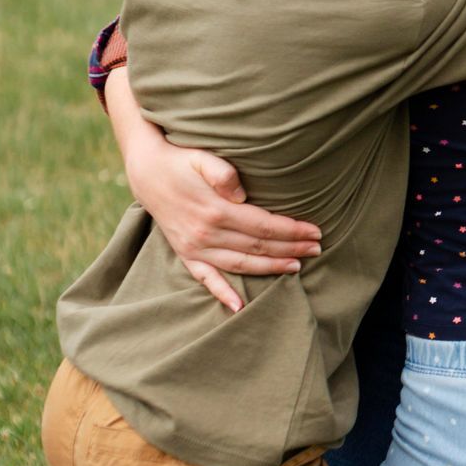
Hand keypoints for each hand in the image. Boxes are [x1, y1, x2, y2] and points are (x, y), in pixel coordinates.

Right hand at [124, 134, 320, 312]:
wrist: (148, 171)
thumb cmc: (182, 161)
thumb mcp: (202, 158)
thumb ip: (222, 173)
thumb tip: (240, 194)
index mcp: (216, 210)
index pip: (264, 226)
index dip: (292, 230)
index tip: (315, 232)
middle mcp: (206, 233)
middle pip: (258, 246)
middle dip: (290, 248)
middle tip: (317, 249)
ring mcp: (195, 247)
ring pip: (240, 264)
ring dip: (270, 268)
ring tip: (297, 266)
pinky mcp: (186, 254)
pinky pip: (205, 279)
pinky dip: (222, 293)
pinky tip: (239, 307)